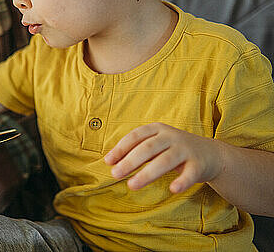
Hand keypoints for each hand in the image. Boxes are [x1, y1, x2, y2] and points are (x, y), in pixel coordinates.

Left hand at [104, 122, 224, 193]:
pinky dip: (182, 181)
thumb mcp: (156, 145)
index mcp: (157, 129)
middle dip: (129, 161)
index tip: (108, 162)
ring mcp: (185, 149)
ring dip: (147, 173)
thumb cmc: (174, 150)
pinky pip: (190, 174)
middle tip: (115, 174)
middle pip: (147, 148)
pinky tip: (173, 189)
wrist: (211, 154)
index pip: (135, 136)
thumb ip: (136, 151)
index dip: (121, 148)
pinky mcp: (199, 164)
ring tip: (132, 185)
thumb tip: (111, 162)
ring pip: (165, 160)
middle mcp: (171, 136)